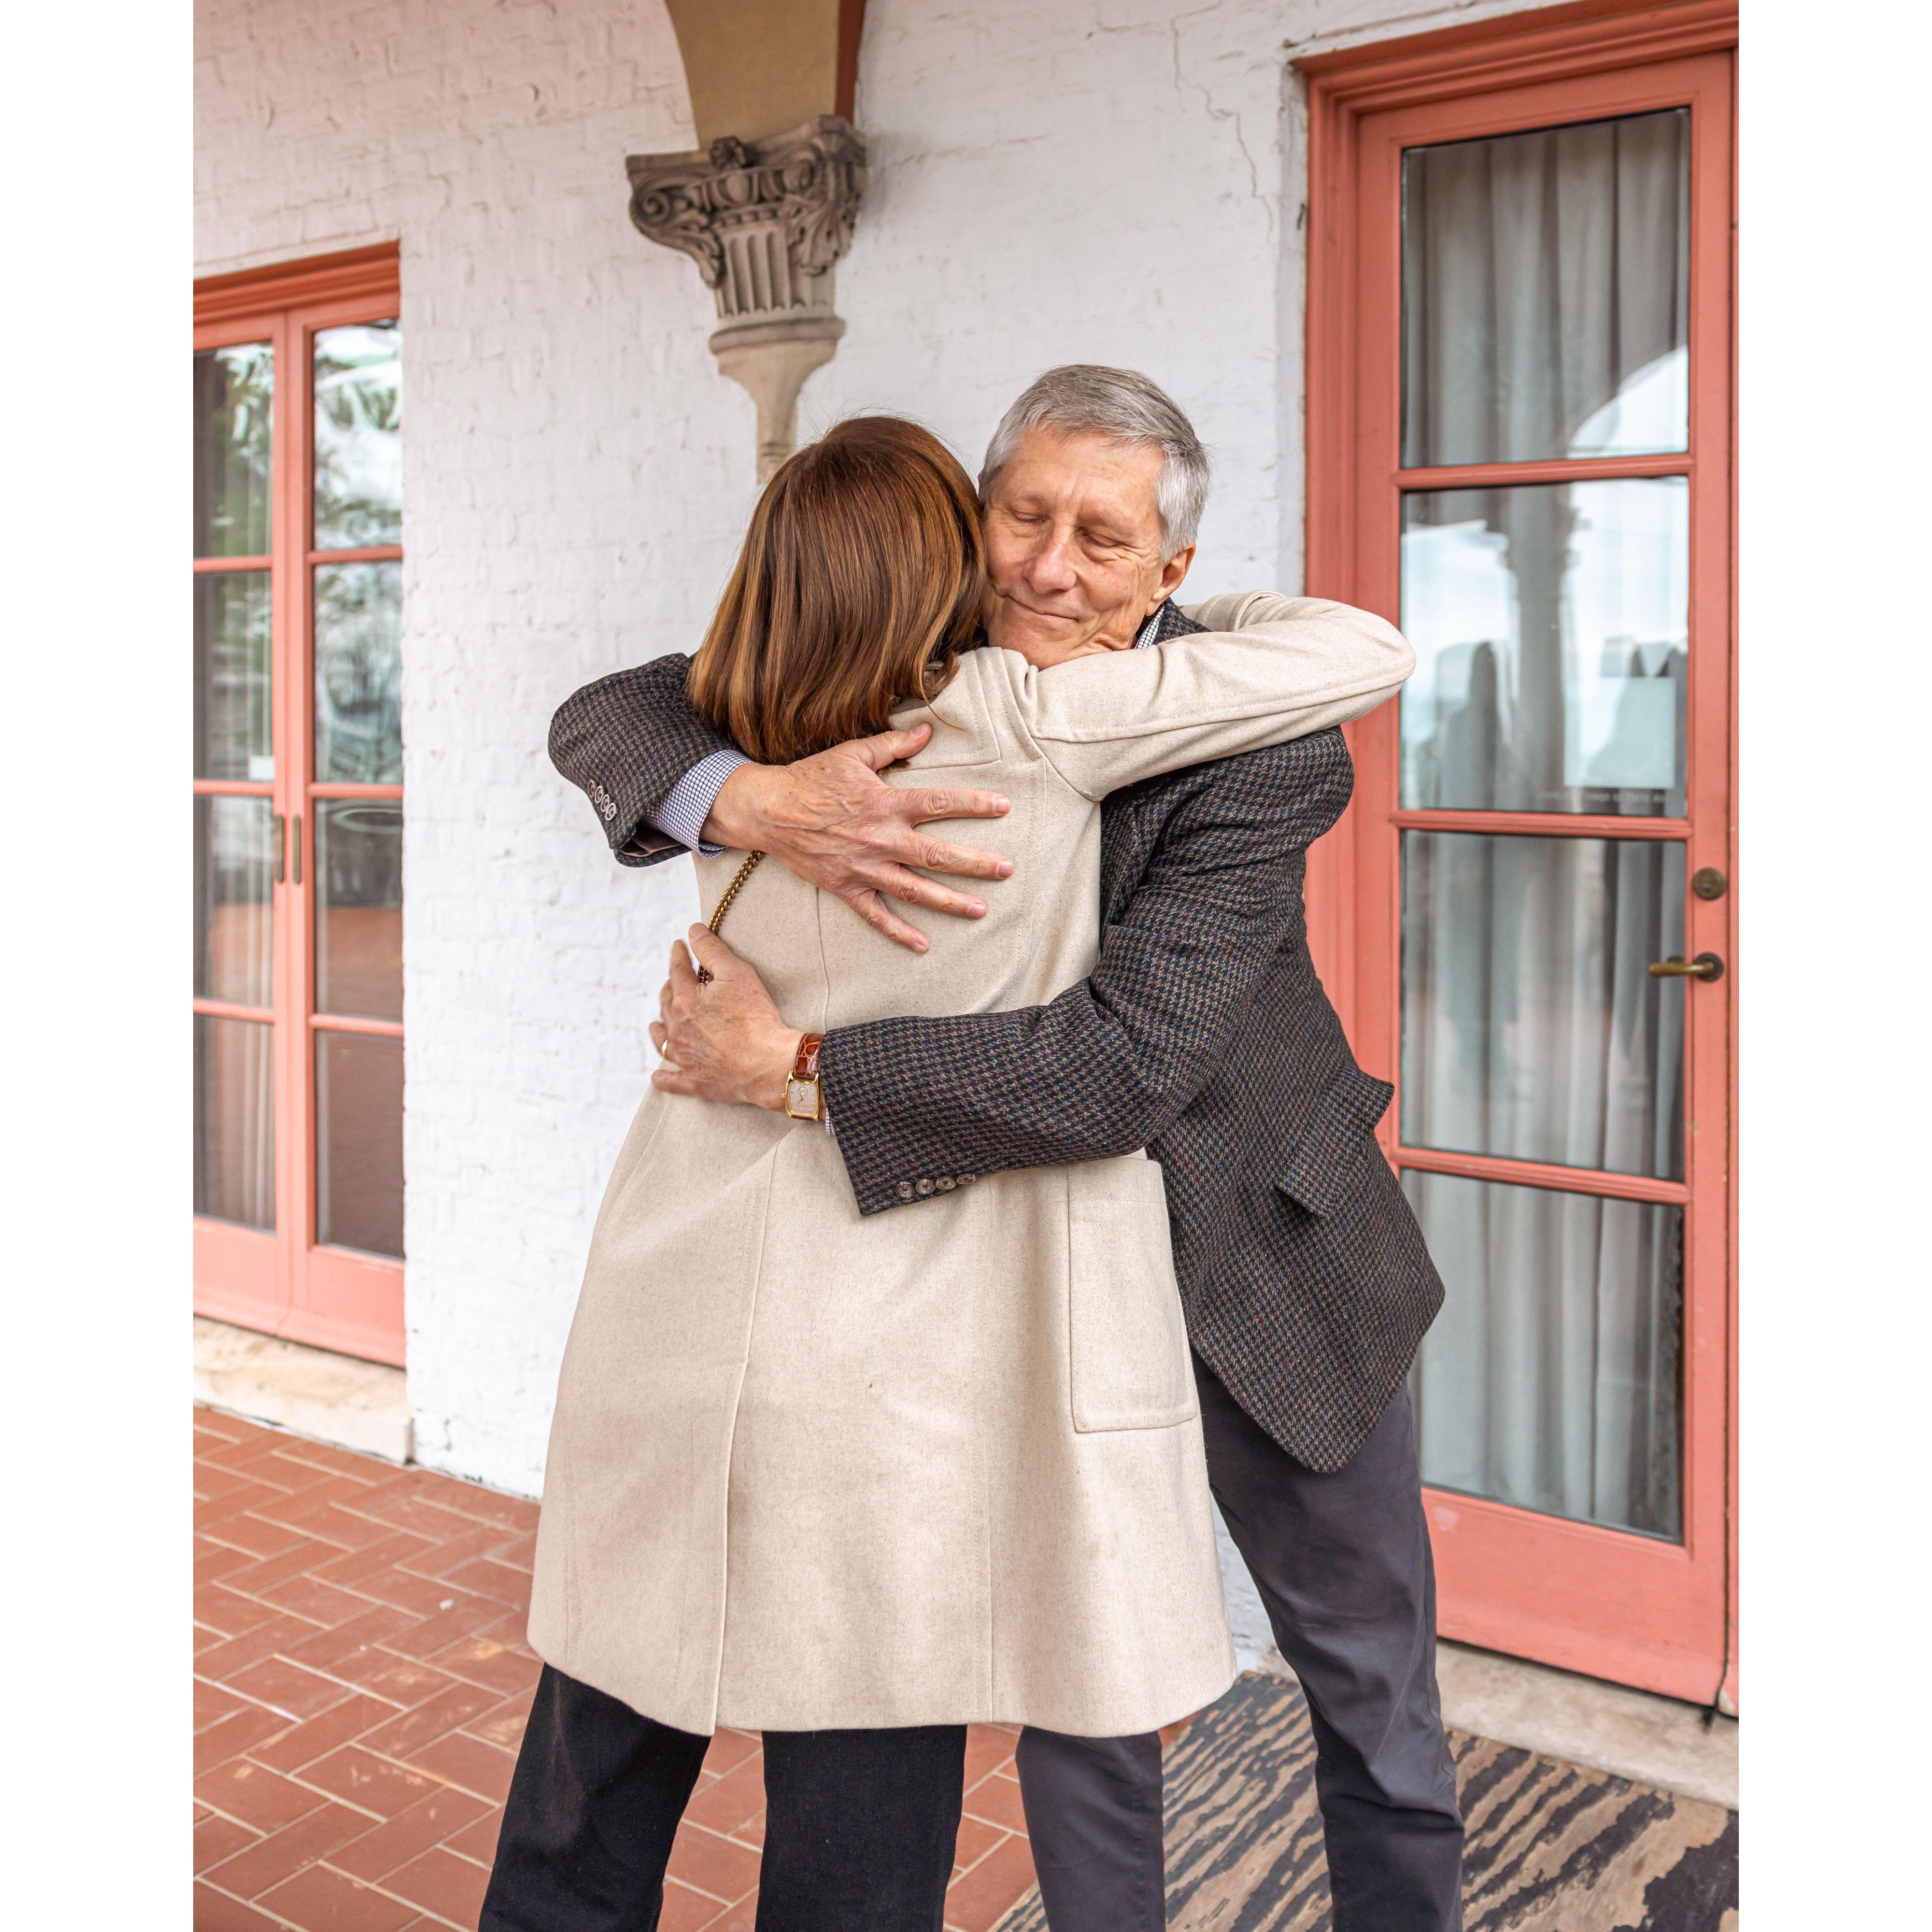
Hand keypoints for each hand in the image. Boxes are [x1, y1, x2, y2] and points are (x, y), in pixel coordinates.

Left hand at [650, 927, 800, 1110]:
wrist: (768, 1064)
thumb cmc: (755, 1018)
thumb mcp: (737, 974)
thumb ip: (712, 951)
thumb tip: (693, 931)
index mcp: (685, 1000)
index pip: (677, 971)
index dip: (678, 955)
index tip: (678, 946)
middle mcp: (677, 1029)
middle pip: (666, 1003)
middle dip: (669, 988)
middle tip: (674, 981)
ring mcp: (684, 1057)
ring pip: (662, 1040)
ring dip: (658, 1028)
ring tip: (656, 1023)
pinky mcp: (695, 1081)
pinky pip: (671, 1080)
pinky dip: (663, 1077)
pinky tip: (658, 1075)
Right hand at [704, 724, 1012, 952]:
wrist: (767, 809)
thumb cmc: (811, 778)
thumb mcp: (853, 754)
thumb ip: (893, 745)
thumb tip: (927, 731)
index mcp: (885, 803)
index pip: (939, 804)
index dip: (974, 805)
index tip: (1004, 807)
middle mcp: (880, 838)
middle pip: (937, 855)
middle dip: (975, 863)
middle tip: (1007, 869)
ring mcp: (864, 867)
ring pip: (915, 890)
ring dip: (949, 901)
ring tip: (981, 910)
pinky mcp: (846, 888)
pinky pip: (875, 915)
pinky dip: (898, 932)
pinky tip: (922, 945)